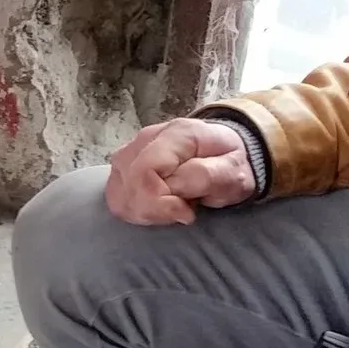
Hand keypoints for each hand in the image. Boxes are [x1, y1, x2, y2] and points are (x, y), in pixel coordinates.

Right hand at [104, 118, 258, 225]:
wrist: (227, 150)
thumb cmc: (231, 162)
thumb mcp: (232, 171)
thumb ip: (203, 176)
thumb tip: (171, 192)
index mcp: (176, 134)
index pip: (144, 171)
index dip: (160, 202)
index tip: (187, 212)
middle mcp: (146, 138)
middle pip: (128, 184)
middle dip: (154, 210)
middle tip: (183, 209)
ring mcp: (131, 150)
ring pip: (118, 193)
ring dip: (144, 211)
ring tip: (172, 206)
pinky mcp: (124, 165)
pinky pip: (116, 195)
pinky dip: (134, 208)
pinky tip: (158, 207)